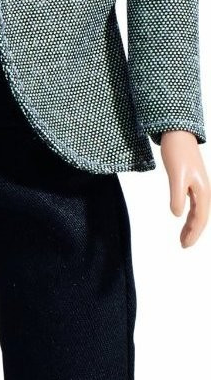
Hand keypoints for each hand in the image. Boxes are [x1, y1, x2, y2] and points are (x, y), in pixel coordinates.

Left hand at [160, 131, 209, 246]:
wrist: (177, 133)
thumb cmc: (177, 153)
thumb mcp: (176, 176)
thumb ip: (177, 196)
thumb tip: (177, 215)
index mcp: (202, 190)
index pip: (200, 218)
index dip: (193, 233)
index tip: (184, 245)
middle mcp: (203, 189)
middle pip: (201, 217)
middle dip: (193, 232)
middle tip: (183, 245)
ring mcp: (198, 185)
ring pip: (198, 211)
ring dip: (191, 224)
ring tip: (182, 237)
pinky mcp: (192, 181)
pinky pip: (193, 203)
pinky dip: (189, 213)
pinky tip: (182, 216)